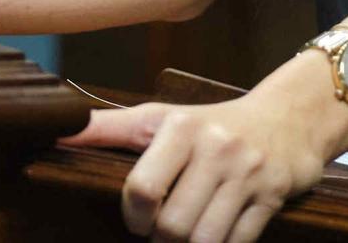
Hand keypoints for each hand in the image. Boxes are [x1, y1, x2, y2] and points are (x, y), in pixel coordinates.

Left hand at [57, 52, 347, 241]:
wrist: (289, 117)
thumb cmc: (212, 124)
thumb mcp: (161, 118)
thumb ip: (107, 128)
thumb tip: (58, 130)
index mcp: (182, 127)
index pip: (143, 190)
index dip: (134, 217)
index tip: (139, 218)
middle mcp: (216, 147)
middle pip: (172, 226)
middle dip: (162, 239)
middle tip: (163, 232)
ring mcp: (247, 173)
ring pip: (204, 241)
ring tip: (187, 236)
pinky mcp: (272, 196)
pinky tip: (215, 237)